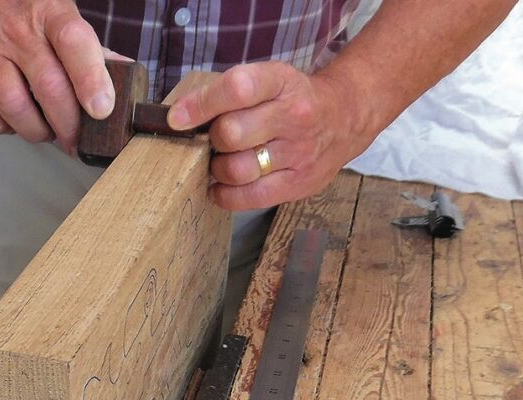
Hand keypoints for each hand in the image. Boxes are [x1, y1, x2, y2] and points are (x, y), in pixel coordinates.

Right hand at [0, 0, 119, 152]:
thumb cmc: (28, 15)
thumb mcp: (62, 18)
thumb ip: (91, 51)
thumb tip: (126, 75)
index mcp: (51, 13)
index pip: (74, 43)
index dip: (90, 80)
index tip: (101, 109)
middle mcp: (16, 29)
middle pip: (48, 87)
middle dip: (68, 124)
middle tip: (75, 139)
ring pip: (14, 106)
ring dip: (36, 131)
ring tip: (45, 131)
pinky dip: (0, 128)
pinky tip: (12, 122)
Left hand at [166, 62, 369, 210]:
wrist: (344, 118)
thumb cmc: (292, 99)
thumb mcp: (269, 79)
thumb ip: (229, 94)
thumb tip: (179, 119)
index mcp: (281, 82)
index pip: (237, 89)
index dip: (200, 104)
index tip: (177, 118)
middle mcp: (293, 116)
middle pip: (231, 133)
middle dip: (210, 139)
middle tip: (212, 140)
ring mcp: (298, 152)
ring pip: (237, 169)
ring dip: (216, 169)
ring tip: (220, 162)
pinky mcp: (299, 183)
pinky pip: (250, 197)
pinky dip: (225, 195)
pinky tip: (220, 187)